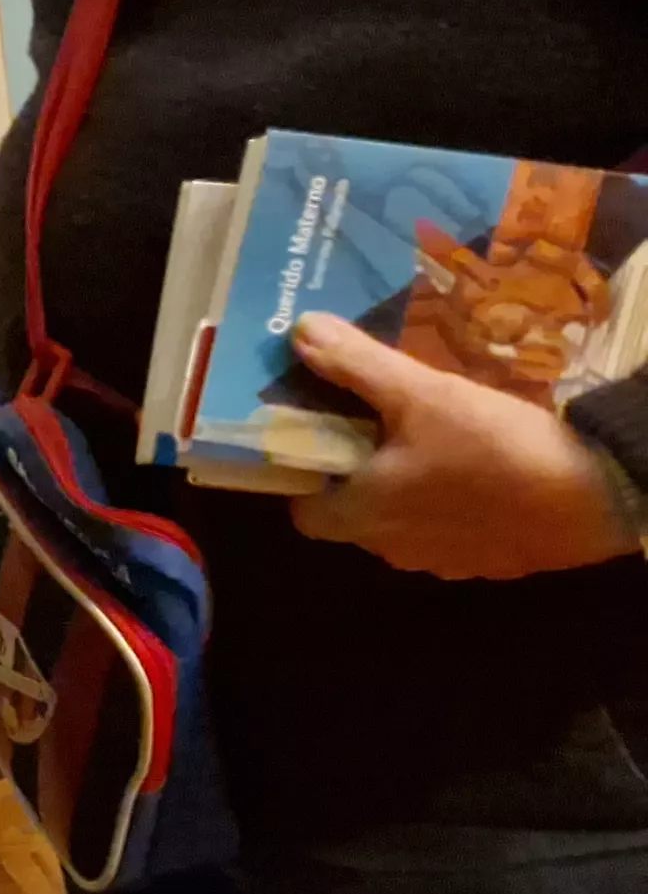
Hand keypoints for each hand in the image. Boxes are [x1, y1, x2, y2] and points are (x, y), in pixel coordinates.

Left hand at [288, 313, 636, 579]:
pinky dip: (451, 505)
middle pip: (354, 515)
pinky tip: (474, 466)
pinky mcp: (489, 562)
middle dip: (359, 474)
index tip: (319, 435)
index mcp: (363, 516)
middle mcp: (394, 550)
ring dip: (406, 488)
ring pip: (404, 524)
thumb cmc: (492, 448)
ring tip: (425, 437)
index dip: (304, 476)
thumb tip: (301, 330)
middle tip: (374, 424)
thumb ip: (357, 365)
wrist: (593, 497)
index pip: (304, 511)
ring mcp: (444, 562)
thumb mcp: (422, 394)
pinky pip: (451, 533)